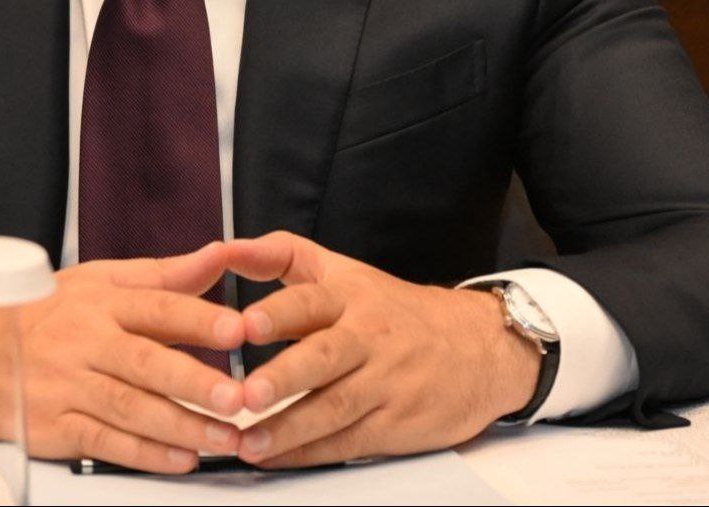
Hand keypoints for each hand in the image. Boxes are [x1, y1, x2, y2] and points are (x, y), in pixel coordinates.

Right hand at [0, 242, 247, 472]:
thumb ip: (162, 275)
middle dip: (194, 382)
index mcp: (99, 301)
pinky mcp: (52, 427)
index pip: (156, 306)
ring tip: (225, 437)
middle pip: (144, 363)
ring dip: (181, 427)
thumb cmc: (40, 313)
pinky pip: (104, 442)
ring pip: (130, 408)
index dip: (197, 318)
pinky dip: (144, 454)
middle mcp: (82, 342)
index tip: (237, 329)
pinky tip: (180, 459)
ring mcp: (65, 386)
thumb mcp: (96, 281)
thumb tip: (221, 256)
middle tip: (238, 397)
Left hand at [222, 231, 540, 467]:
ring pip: (333, 407)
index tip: (245, 324)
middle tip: (247, 394)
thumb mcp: (345, 271)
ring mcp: (385, 383)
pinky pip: (347, 440)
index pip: (312, 301)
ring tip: (249, 441)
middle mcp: (368, 337)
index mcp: (351, 296)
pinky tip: (276, 458)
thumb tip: (226, 249)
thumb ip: (282, 255)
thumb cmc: (396, 311)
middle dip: (284, 376)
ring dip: (289, 428)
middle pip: (324, 357)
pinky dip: (309, 453)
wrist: (482, 348)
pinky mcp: (396, 423)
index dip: (279, 312)